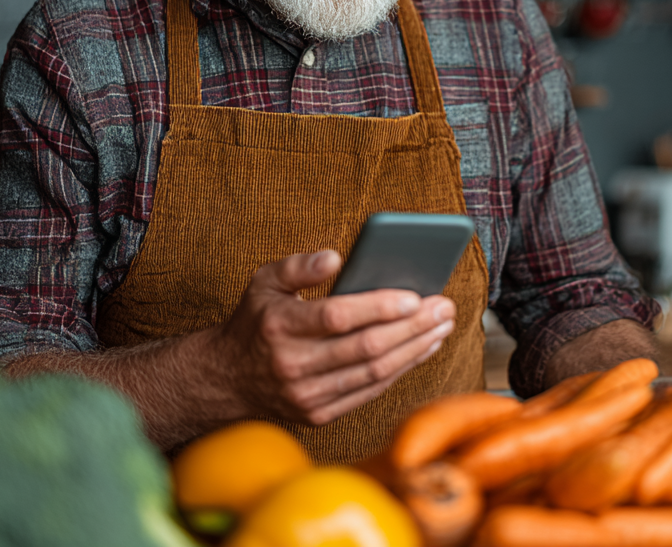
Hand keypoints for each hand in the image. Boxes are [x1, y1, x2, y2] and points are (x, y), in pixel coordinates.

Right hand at [215, 250, 454, 424]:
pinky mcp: (318, 415)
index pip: (338, 316)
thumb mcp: (264, 282)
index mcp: (279, 326)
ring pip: (373, 373)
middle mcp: (292, 364)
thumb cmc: (256, 322)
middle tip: (443, 308)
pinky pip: (369, 392)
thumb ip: (299, 266)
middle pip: (365, 347)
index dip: (380, 307)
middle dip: (411, 327)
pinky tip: (420, 351)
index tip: (415, 296)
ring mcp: (306, 395)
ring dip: (414, 350)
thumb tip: (336, 257)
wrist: (228, 378)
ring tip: (441, 327)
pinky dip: (400, 371)